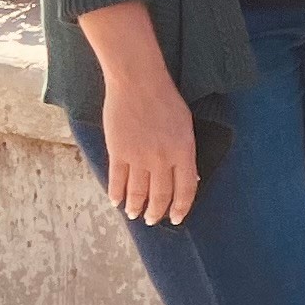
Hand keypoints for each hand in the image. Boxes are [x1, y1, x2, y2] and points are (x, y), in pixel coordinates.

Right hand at [99, 68, 199, 227]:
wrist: (138, 84)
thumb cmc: (166, 101)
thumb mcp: (185, 126)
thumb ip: (185, 152)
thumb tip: (188, 176)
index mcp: (183, 151)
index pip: (186, 189)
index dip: (181, 207)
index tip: (176, 218)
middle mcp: (162, 159)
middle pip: (160, 195)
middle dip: (156, 212)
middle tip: (152, 220)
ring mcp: (138, 157)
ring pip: (137, 192)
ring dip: (135, 207)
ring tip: (133, 214)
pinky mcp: (118, 152)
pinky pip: (117, 180)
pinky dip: (116, 194)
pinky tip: (116, 201)